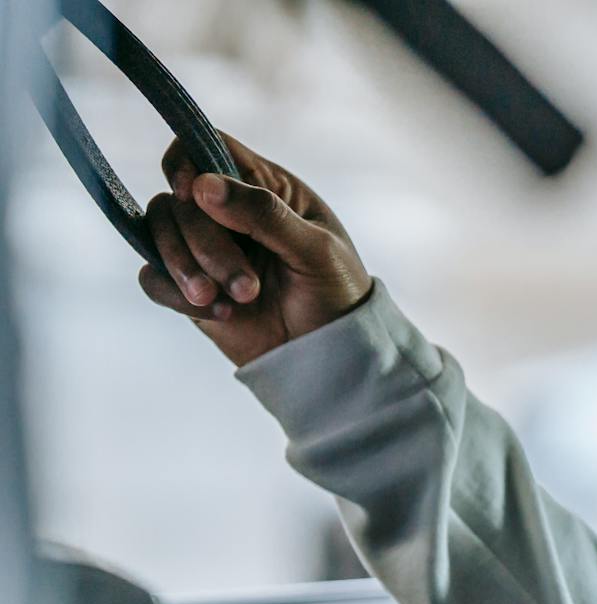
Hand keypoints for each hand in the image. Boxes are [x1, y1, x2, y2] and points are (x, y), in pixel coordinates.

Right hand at [138, 132, 372, 366]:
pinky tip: (219, 313)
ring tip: (226, 300)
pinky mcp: (190, 285)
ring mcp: (205, 248)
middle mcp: (228, 211)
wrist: (331, 355)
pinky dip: (174, 293)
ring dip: (185, 267)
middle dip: (205, 243)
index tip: (190, 192)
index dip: (186, 161)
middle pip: (179, 199)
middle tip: (249, 287)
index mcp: (265, 187)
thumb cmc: (337, 294)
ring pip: (157, 233)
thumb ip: (265, 214)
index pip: (207, 147)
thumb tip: (202, 184)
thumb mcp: (316, 251)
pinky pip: (152, 277)